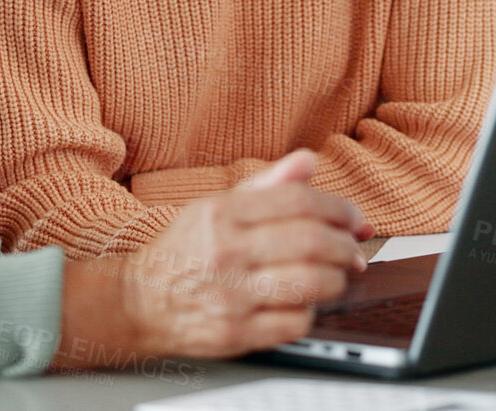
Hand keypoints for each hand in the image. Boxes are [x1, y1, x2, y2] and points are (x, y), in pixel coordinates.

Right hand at [52, 150, 369, 366]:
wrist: (139, 302)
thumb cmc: (184, 251)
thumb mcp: (216, 206)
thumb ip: (267, 184)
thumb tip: (308, 161)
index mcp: (222, 214)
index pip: (299, 202)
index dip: (340, 208)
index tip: (354, 218)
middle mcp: (226, 253)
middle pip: (311, 242)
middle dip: (346, 245)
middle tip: (355, 249)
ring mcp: (230, 296)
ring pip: (311, 284)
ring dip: (337, 279)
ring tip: (337, 275)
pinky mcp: (235, 334)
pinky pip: (295, 323)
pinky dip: (311, 312)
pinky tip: (305, 302)